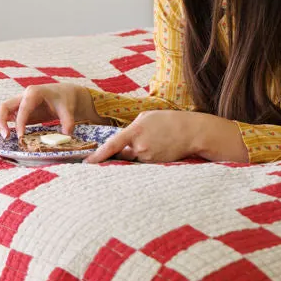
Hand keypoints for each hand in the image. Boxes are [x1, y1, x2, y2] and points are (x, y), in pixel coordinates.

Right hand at [0, 83, 103, 138]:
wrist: (64, 94)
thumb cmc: (64, 99)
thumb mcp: (68, 109)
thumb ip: (68, 121)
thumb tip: (66, 134)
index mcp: (34, 92)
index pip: (23, 108)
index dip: (20, 122)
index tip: (20, 136)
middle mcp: (22, 96)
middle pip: (3, 106)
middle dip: (1, 121)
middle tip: (6, 137)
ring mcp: (17, 103)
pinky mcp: (16, 110)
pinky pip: (2, 115)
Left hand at [84, 110, 205, 163]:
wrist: (193, 132)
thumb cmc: (171, 121)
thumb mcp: (148, 116)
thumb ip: (132, 127)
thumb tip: (122, 139)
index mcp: (135, 130)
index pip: (111, 146)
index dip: (97, 156)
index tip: (87, 163)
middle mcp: (140, 146)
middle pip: (123, 153)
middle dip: (127, 150)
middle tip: (145, 141)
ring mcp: (148, 157)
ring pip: (136, 157)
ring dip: (141, 151)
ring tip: (159, 141)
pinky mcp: (156, 164)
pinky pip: (146, 162)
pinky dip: (150, 155)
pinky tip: (162, 147)